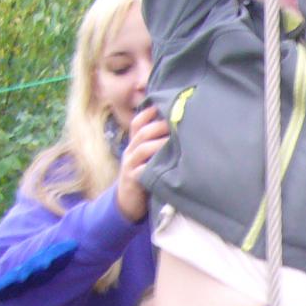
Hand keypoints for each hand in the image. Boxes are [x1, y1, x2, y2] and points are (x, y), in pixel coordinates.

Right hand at [115, 106, 169, 222]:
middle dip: (159, 125)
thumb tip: (178, 130)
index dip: (148, 113)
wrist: (127, 202)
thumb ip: (156, 145)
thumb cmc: (143, 176)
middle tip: (176, 121)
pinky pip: (142, 170)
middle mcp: (130, 151)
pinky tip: (167, 163)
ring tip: (175, 138)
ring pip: (143, 148)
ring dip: (160, 142)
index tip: (162, 104)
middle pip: (142, 133)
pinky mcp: (133, 179)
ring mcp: (130, 165)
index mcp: (134, 144)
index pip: (137, 123)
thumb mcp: (147, 159)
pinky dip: (153, 165)